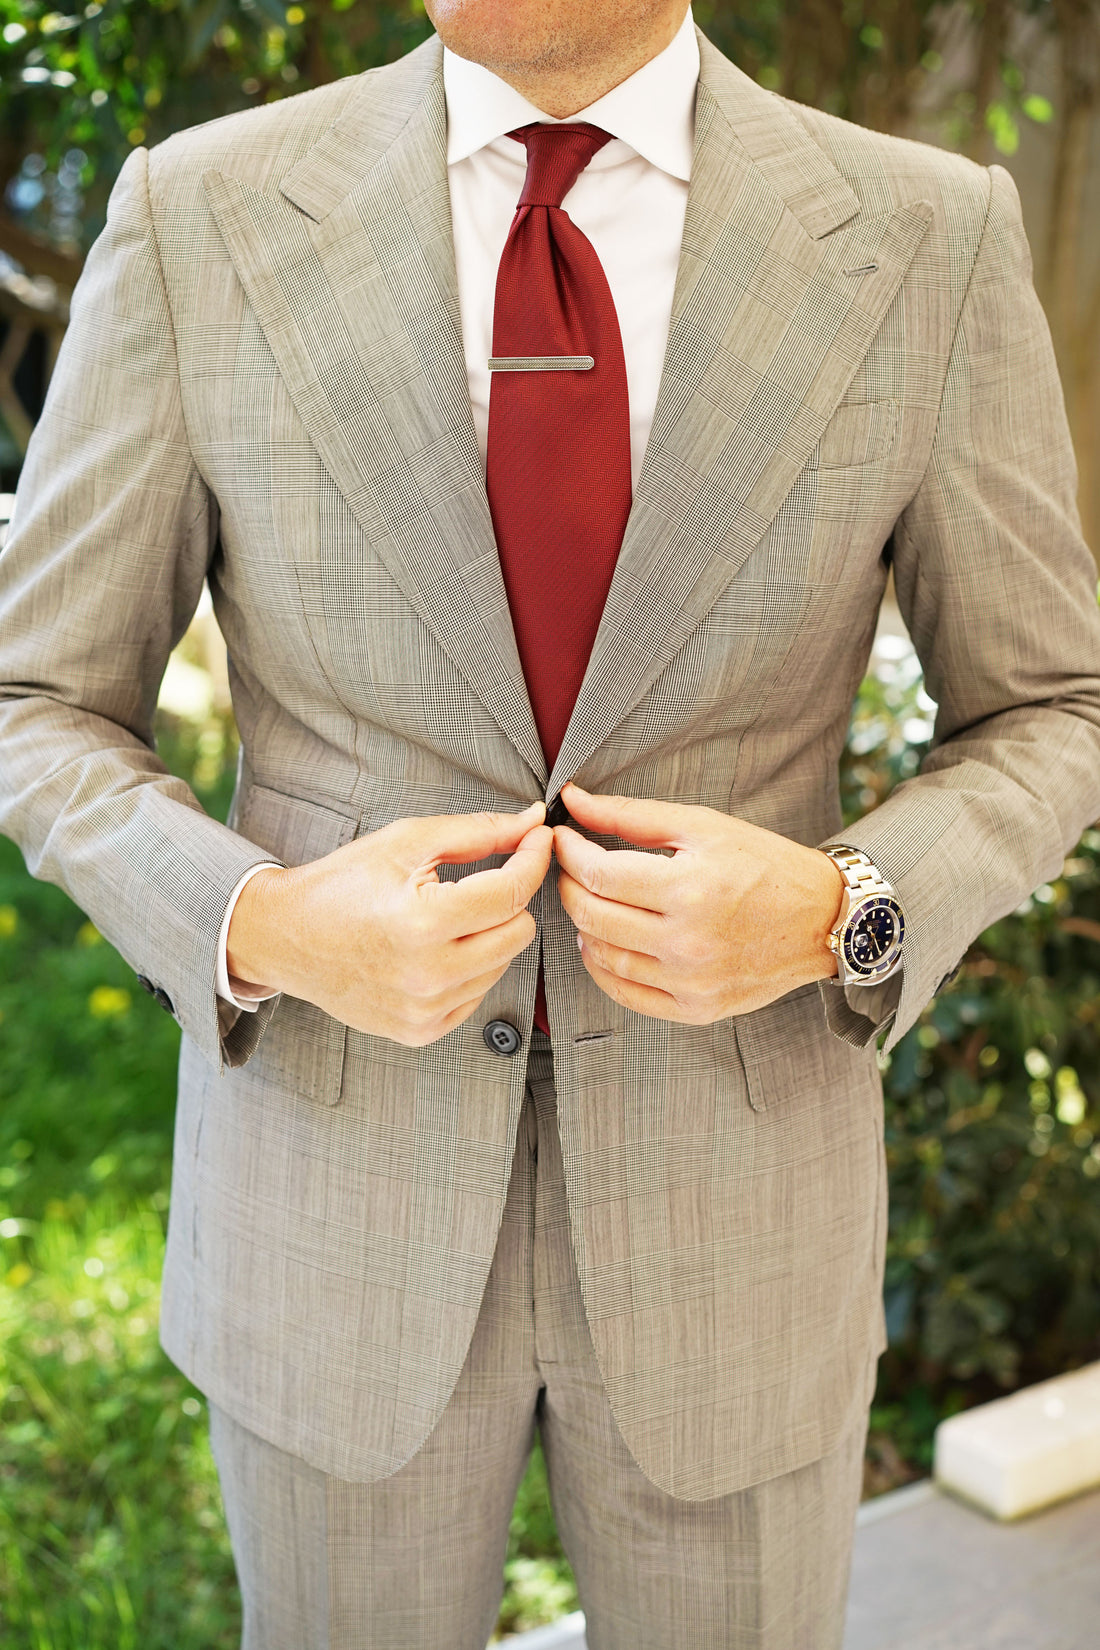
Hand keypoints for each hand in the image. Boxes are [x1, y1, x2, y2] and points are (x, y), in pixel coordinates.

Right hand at [227, 803, 552, 1045]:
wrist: (285, 937)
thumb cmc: (341, 884)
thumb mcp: (406, 842)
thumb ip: (477, 832)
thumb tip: (531, 824)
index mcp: (424, 921)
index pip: (512, 891)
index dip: (532, 858)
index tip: (536, 839)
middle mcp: (428, 974)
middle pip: (519, 931)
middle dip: (506, 900)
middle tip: (476, 882)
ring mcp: (425, 1009)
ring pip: (503, 964)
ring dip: (487, 936)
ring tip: (443, 918)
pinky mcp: (421, 1030)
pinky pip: (477, 993)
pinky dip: (468, 968)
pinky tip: (434, 950)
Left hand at [553, 782, 843, 1022]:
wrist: (822, 919)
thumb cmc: (765, 865)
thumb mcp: (702, 826)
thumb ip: (630, 815)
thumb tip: (573, 800)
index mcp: (689, 889)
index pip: (598, 874)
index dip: (569, 853)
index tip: (564, 838)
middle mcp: (688, 942)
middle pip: (592, 916)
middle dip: (568, 885)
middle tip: (571, 867)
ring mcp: (691, 982)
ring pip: (603, 957)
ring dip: (583, 926)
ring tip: (591, 901)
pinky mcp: (696, 1009)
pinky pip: (627, 994)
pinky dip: (603, 968)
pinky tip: (605, 942)